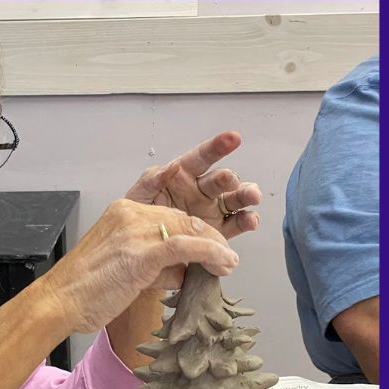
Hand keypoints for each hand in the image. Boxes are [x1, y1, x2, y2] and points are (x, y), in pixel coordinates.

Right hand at [36, 199, 237, 334]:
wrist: (58, 302)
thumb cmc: (85, 291)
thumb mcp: (122, 267)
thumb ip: (152, 261)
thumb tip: (183, 271)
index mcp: (123, 211)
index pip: (171, 213)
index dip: (196, 230)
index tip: (213, 244)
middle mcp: (130, 213)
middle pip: (183, 217)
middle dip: (210, 237)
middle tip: (226, 259)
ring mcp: (135, 230)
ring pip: (190, 228)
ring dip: (216, 247)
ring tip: (228, 264)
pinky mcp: (141, 252)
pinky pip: (187, 245)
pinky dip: (211, 253)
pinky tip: (224, 264)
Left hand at [125, 130, 262, 238]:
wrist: (138, 250)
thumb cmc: (136, 219)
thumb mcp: (137, 197)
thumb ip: (151, 180)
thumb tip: (170, 166)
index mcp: (183, 176)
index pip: (202, 157)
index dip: (217, 147)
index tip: (233, 138)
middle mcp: (201, 190)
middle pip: (222, 179)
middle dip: (229, 178)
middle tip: (230, 180)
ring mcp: (212, 210)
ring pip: (235, 199)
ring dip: (246, 195)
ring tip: (252, 197)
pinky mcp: (218, 230)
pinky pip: (237, 223)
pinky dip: (247, 221)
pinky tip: (250, 220)